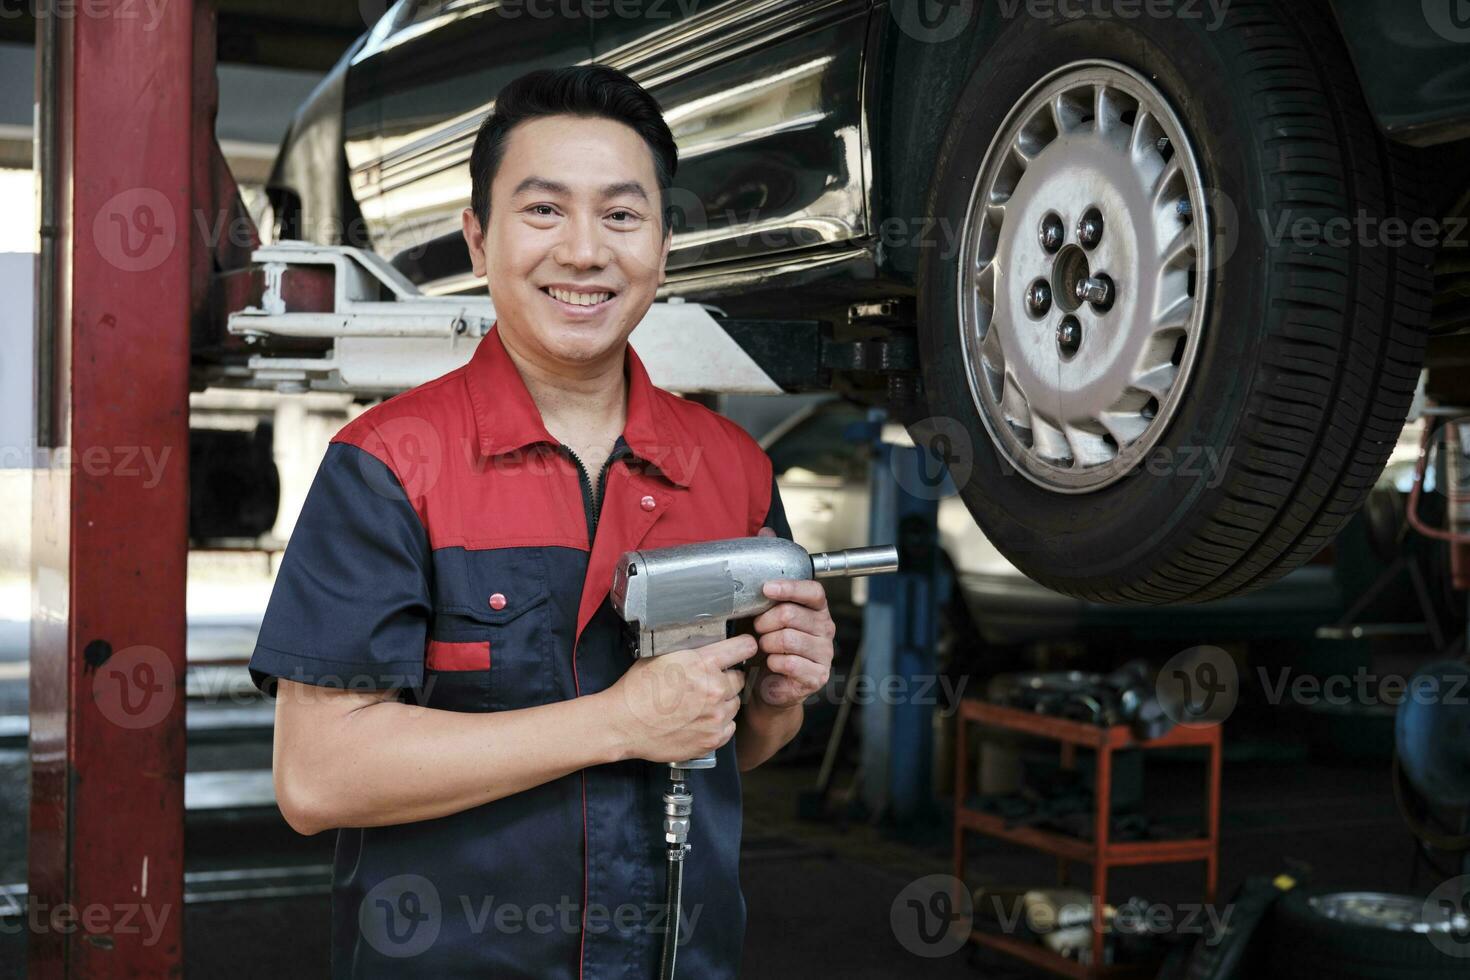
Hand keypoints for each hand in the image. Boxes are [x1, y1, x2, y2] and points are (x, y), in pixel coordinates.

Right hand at [607, 633, 755, 763]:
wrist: (623, 724)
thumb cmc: (637, 690)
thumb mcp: (662, 655)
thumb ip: (692, 651)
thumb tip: (711, 643)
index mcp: (702, 663)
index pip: (744, 646)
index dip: (744, 646)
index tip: (743, 648)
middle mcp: (714, 689)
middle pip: (739, 678)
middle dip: (725, 678)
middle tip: (706, 683)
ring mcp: (715, 717)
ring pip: (734, 703)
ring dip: (723, 702)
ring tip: (698, 704)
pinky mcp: (713, 739)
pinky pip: (729, 726)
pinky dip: (718, 723)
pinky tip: (698, 720)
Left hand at [750, 527, 835, 709]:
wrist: (767, 686)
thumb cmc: (765, 644)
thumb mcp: (762, 606)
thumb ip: (769, 570)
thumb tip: (765, 532)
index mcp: (816, 608)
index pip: (812, 591)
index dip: (789, 588)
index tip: (766, 588)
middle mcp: (825, 628)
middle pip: (792, 614)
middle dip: (765, 621)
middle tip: (757, 628)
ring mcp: (824, 653)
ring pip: (788, 639)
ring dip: (766, 643)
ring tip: (763, 647)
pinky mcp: (817, 676)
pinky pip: (789, 663)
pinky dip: (773, 662)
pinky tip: (770, 664)